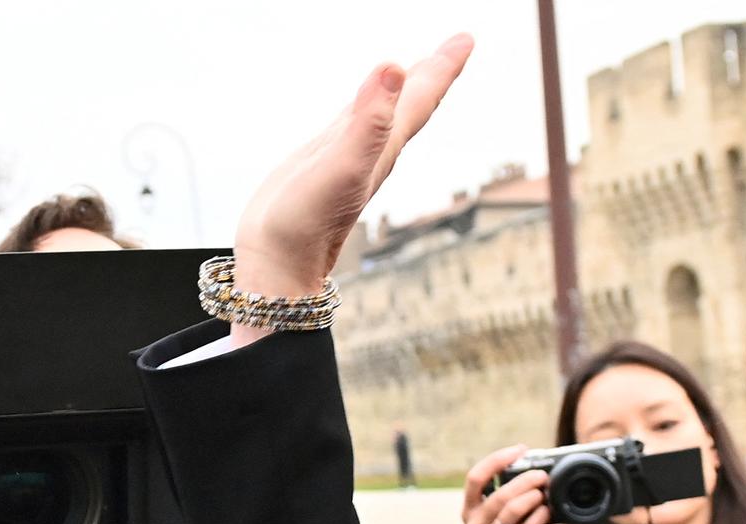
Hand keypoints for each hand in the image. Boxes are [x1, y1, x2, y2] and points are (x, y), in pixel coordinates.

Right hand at [230, 33, 474, 345]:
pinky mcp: (327, 162)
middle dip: (435, 70)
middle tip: (457, 42)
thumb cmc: (306, 223)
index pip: (421, 98)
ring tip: (419, 66)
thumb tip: (396, 68)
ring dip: (407, 87)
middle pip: (413, 103)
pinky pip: (358, 123)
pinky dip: (370, 104)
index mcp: (384, 147)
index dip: (443, 67)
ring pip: (388, 113)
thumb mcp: (341, 166)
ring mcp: (351, 156)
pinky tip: (368, 103)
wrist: (279, 264)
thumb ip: (369, 120)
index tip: (467, 38)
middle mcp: (375, 150)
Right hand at [462, 444, 550, 523]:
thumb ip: (501, 497)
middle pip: (499, 493)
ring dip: (531, 496)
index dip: (497, 460)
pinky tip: (546, 511)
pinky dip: (538, 517)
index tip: (518, 451)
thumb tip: (530, 469)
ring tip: (544, 492)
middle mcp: (475, 522)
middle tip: (541, 475)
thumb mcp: (490, 518)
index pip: (475, 477)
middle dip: (524, 480)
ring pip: (511, 510)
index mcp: (469, 508)